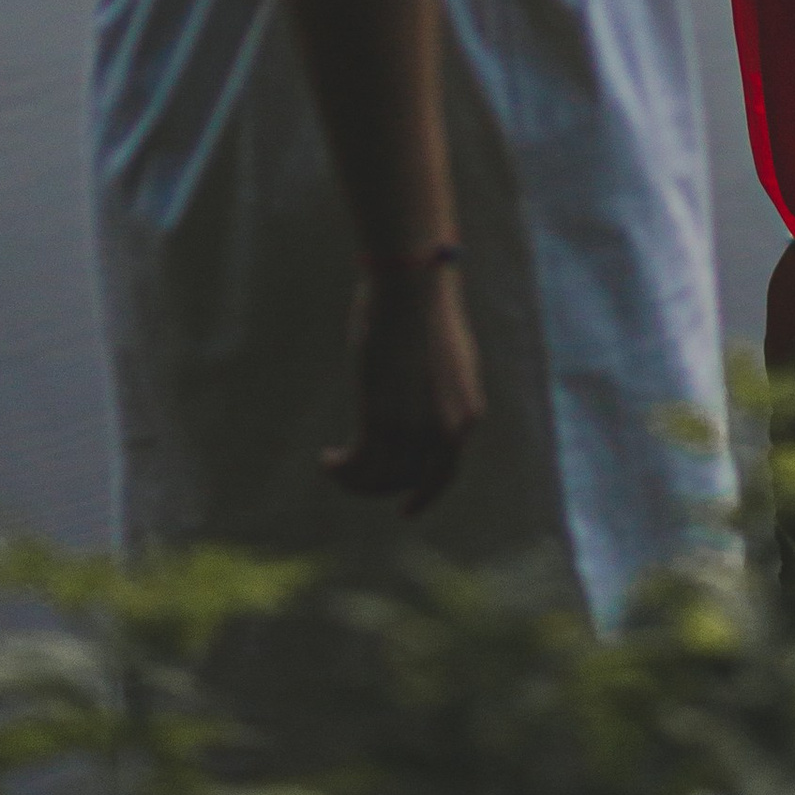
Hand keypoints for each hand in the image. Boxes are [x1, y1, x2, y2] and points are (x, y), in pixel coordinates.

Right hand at [321, 258, 486, 517]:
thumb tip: (415, 409)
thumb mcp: (445, 360)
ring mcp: (416, 427)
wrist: (413, 286)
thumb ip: (438, 393)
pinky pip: (359, 465)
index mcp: (467, 414)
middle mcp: (448, 430)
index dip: (423, 494)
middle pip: (408, 481)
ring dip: (352, 480)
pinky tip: (327, 459)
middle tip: (348, 474)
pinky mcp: (382, 419)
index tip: (405, 508)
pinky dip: (341, 469)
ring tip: (333, 465)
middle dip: (376, 485)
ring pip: (380, 478)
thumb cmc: (423, 311)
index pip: (445, 474)